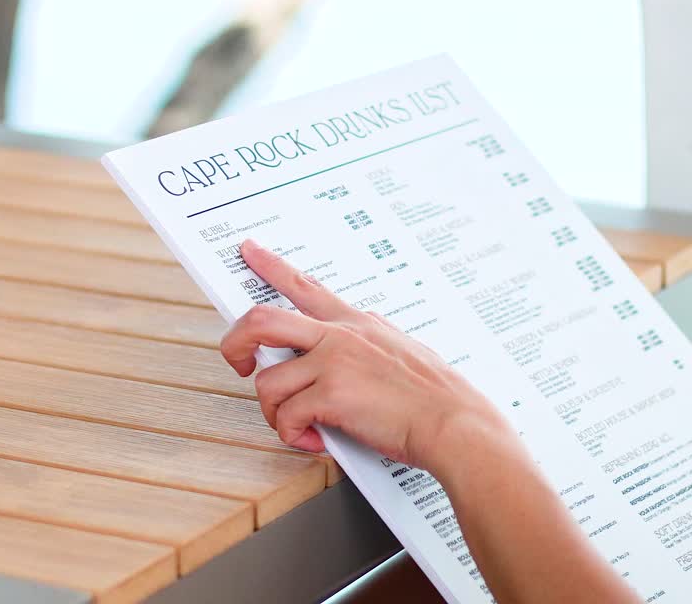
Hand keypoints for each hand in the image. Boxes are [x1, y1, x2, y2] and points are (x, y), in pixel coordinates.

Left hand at [220, 239, 511, 471]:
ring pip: (267, 381)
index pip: (306, 287)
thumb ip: (371, 346)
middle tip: (238, 364)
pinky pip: (287, 417)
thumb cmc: (436, 398)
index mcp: (357, 324)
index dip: (271, 266)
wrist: (455, 423)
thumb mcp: (403, 351)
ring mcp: (334, 362)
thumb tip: (352, 354)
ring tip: (296, 426)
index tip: (249, 251)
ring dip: (274, 413)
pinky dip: (293, 436)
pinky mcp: (331, 395)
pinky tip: (314, 440)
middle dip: (236, 343)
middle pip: (262, 320)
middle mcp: (340, 336)